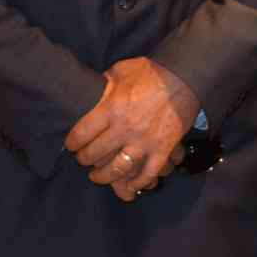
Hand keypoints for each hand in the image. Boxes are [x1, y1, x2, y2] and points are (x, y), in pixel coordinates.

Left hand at [63, 57, 198, 200]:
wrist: (185, 76)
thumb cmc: (151, 72)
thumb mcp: (120, 72)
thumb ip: (104, 86)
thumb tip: (93, 94)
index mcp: (111, 109)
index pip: (82, 133)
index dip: (72, 142)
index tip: (71, 145)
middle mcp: (124, 129)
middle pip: (95, 153)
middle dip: (84, 159)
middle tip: (83, 159)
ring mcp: (144, 142)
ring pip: (117, 169)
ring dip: (103, 176)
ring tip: (98, 176)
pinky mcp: (162, 150)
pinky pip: (147, 174)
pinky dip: (137, 183)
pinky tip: (130, 185)